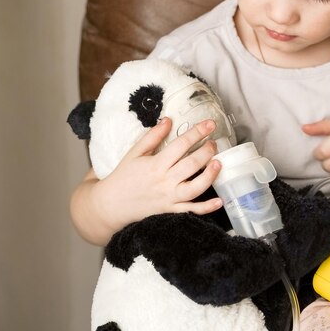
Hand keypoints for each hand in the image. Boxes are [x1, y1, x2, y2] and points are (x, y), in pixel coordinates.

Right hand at [91, 117, 222, 235]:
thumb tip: (168, 120)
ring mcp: (169, 198)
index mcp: (156, 164)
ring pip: (195, 188)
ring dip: (210, 175)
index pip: (181, 145)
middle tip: (214, 143)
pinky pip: (191, 210)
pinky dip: (206, 208)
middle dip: (207, 151)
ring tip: (218, 163)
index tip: (210, 124)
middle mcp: (164, 181)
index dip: (197, 133)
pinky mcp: (170, 210)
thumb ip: (152, 136)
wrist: (110, 205)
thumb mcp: (134, 153)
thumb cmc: (123, 177)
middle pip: (192, 164)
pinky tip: (219, 201)